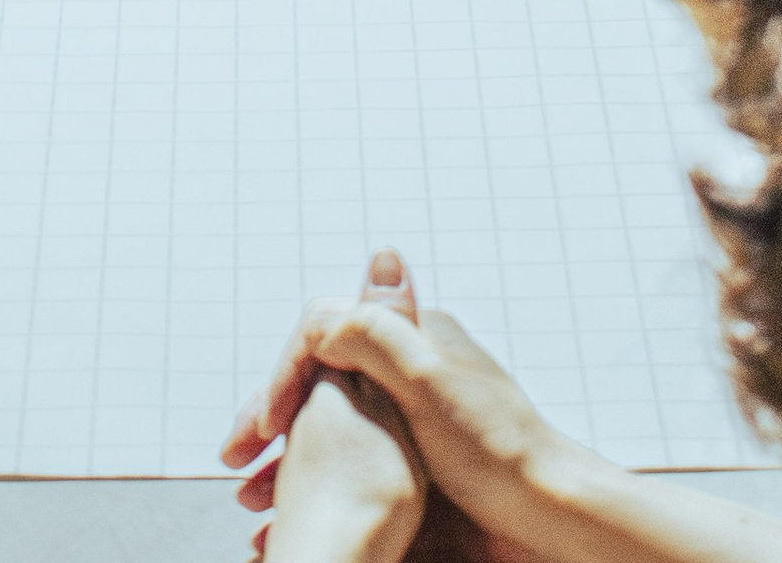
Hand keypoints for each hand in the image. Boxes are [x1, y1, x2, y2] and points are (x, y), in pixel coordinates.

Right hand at [228, 255, 566, 560]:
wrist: (545, 516)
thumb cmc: (494, 451)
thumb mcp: (428, 384)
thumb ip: (385, 330)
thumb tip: (368, 263)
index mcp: (412, 338)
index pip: (325, 339)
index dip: (285, 378)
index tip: (262, 427)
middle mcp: (409, 369)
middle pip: (321, 381)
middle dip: (273, 417)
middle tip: (237, 460)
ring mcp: (411, 413)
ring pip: (328, 424)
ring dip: (286, 457)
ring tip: (257, 499)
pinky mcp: (418, 457)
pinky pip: (350, 463)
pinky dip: (314, 485)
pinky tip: (294, 514)